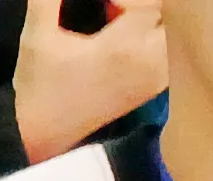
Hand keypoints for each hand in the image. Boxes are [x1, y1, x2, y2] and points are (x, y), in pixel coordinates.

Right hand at [13, 0, 166, 164]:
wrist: (41, 135)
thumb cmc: (38, 85)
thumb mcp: (37, 37)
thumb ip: (48, 0)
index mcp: (125, 46)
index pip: (148, 2)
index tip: (101, 5)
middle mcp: (152, 60)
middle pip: (169, 11)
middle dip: (143, 5)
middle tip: (112, 9)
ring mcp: (158, 74)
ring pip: (175, 29)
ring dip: (155, 16)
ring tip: (122, 18)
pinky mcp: (157, 84)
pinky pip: (173, 47)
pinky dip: (159, 33)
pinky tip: (132, 36)